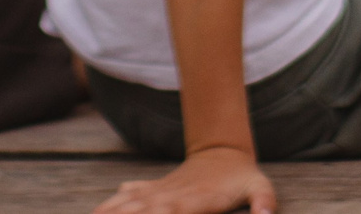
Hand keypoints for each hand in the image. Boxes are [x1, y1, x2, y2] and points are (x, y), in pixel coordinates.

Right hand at [93, 146, 275, 213]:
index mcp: (192, 202)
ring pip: (129, 202)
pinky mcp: (154, 190)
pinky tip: (96, 212)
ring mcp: (160, 192)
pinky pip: (128, 196)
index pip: (167, 212)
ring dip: (110, 211)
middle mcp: (170, 197)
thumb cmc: (242, 179)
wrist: (224, 153)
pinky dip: (111, 204)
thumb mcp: (260, 188)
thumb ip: (264, 202)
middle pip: (140, 209)